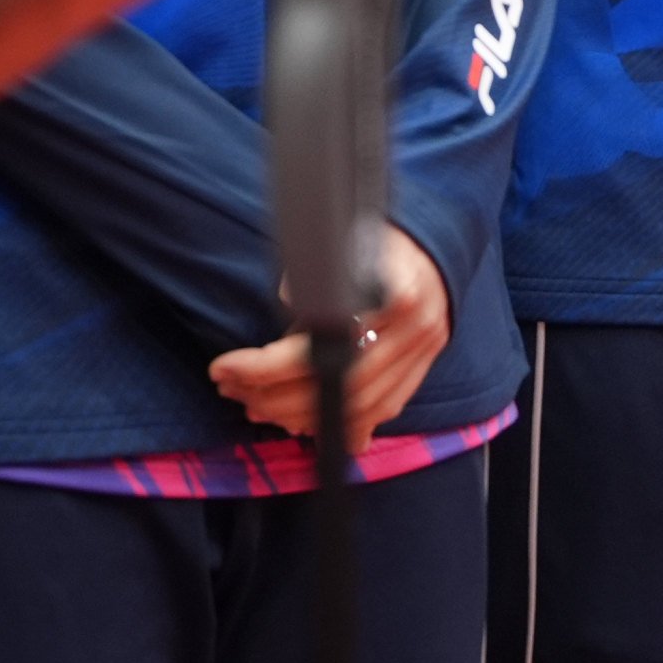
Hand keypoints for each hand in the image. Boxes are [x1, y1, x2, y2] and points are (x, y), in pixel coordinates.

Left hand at [212, 226, 454, 442]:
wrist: (435, 248)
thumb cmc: (381, 239)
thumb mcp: (349, 237)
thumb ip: (322, 268)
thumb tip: (291, 295)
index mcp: (399, 288)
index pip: (325, 341)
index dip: (272, 363)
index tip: (227, 365)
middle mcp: (415, 328)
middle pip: (338, 382)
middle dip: (273, 393)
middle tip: (229, 387)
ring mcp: (423, 354)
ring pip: (356, 405)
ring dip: (298, 414)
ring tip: (254, 406)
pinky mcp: (420, 370)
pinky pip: (378, 411)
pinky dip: (340, 425)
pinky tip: (303, 425)